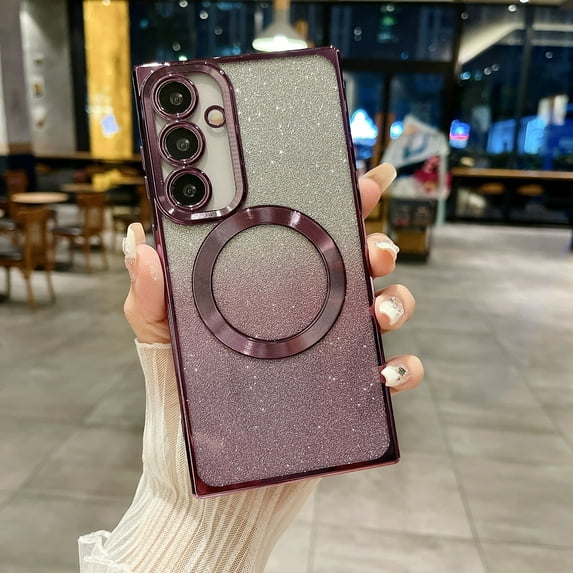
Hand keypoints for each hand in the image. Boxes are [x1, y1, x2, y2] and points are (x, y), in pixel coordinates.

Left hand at [123, 162, 422, 392]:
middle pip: (359, 265)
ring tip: (378, 312)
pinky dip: (404, 367)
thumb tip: (140, 243)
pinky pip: (391, 372)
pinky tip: (385, 370)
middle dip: (378, 246)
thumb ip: (152, 293)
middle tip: (372, 251)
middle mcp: (308, 312)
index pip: (312, 236)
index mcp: (272, 288)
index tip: (361, 183)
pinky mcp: (345, 391)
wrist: (197, 467)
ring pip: (385, 309)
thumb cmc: (182, 394)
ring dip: (396, 301)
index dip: (341, 204)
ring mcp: (329, 349)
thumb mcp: (160, 336)